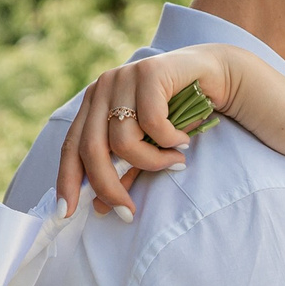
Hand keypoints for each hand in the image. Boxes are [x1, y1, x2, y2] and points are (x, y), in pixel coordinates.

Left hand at [55, 46, 240, 219]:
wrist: (218, 75)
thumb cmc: (180, 113)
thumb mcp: (148, 146)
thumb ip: (125, 170)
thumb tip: (102, 208)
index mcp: (94, 103)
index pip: (71, 145)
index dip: (67, 180)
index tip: (67, 212)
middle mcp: (102, 88)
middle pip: (91, 148)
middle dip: (107, 187)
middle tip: (128, 211)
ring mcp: (124, 77)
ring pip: (122, 140)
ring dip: (152, 162)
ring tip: (174, 161)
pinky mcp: (149, 72)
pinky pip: (152, 123)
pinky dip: (170, 140)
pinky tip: (183, 140)